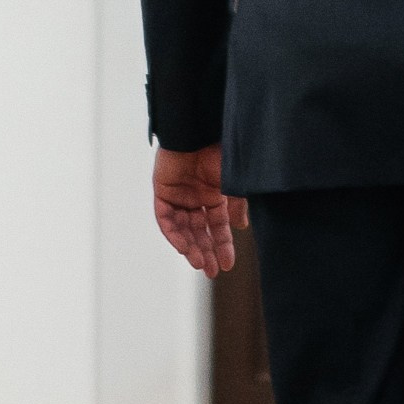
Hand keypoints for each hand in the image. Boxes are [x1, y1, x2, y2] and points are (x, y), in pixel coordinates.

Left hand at [152, 145, 246, 277]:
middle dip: (206, 251)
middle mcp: (196, 198)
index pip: (219, 226)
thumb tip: (241, 227)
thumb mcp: (234, 183)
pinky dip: (174, 234)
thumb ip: (236, 205)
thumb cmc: (219, 151)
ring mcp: (179, 196)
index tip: (228, 265)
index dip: (223, 245)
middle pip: (200, 232)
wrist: (198, 132)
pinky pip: (166, 220)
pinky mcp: (162, 192)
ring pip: (184, 229)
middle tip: (211, 271)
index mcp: (215, 195)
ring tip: (199, 263)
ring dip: (191, 247)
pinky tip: (184, 248)